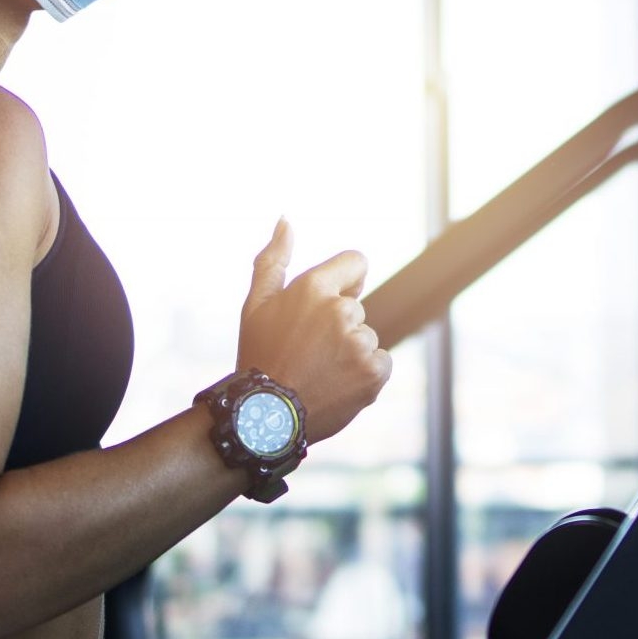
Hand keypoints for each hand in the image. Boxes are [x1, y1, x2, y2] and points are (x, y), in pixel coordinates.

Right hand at [235, 218, 391, 443]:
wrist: (264, 419)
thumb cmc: (258, 356)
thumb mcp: (256, 304)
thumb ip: (274, 259)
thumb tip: (286, 220)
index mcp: (313, 288)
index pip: (356, 262)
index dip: (345, 281)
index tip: (330, 302)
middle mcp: (340, 311)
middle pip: (356, 308)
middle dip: (338, 325)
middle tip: (308, 352)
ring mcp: (360, 343)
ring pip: (366, 337)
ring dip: (349, 352)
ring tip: (318, 372)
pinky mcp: (375, 372)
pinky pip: (381, 362)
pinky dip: (364, 374)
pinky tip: (336, 385)